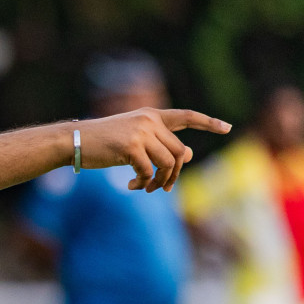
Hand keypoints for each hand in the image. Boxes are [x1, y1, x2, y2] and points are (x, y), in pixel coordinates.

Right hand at [76, 108, 229, 191]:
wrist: (76, 141)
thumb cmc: (103, 143)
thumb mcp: (133, 140)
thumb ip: (158, 145)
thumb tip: (187, 156)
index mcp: (151, 115)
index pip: (185, 117)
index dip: (208, 123)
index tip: (227, 127)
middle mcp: (149, 120)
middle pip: (179, 152)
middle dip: (174, 174)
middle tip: (162, 187)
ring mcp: (141, 132)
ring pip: (168, 163)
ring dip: (160, 182)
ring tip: (145, 188)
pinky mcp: (131, 147)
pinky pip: (148, 172)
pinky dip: (142, 184)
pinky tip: (130, 186)